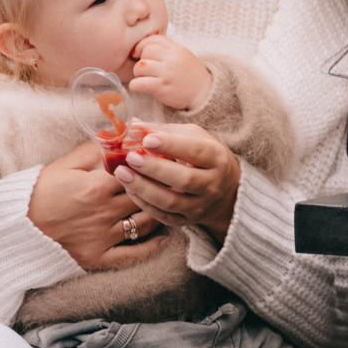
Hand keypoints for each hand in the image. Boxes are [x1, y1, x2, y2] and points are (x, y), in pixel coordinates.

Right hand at [29, 140, 167, 269]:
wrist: (15, 229)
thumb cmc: (39, 193)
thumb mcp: (64, 165)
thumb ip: (93, 150)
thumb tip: (118, 134)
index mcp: (96, 186)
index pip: (136, 171)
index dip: (152, 163)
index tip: (166, 157)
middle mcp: (104, 211)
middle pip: (144, 195)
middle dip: (160, 185)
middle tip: (176, 178)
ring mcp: (102, 236)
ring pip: (144, 222)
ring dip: (160, 211)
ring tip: (171, 202)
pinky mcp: (97, 257)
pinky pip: (132, 254)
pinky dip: (152, 246)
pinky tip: (165, 236)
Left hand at [114, 122, 240, 243]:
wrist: (225, 190)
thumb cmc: (203, 156)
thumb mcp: (194, 138)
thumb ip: (166, 131)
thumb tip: (133, 126)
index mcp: (217, 158)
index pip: (196, 151)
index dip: (172, 145)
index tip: (148, 139)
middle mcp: (212, 184)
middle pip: (184, 179)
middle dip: (154, 168)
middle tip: (131, 157)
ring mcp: (200, 205)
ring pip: (170, 201)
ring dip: (143, 188)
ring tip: (122, 173)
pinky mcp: (187, 221)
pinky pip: (163, 216)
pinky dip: (144, 203)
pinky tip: (130, 189)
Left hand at [129, 33, 212, 111]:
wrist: (204, 93)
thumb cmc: (191, 75)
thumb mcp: (184, 56)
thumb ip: (169, 49)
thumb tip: (146, 47)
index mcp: (177, 50)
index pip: (154, 39)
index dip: (142, 45)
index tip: (139, 54)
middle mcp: (172, 59)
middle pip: (146, 51)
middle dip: (141, 60)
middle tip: (146, 70)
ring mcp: (167, 73)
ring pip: (140, 66)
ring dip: (138, 73)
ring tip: (144, 78)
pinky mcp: (161, 88)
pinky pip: (138, 83)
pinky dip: (135, 86)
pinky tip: (140, 87)